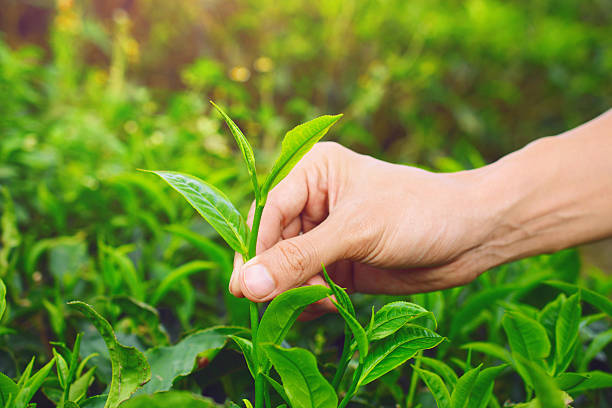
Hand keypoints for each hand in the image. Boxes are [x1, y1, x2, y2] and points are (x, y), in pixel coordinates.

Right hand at [229, 142, 492, 308]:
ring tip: (320, 302)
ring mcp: (326, 236)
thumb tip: (246, 285)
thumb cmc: (418, 213)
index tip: (244, 287)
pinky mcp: (338, 265)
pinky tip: (330, 305)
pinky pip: (307, 287)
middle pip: (271, 243)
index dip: (254, 249)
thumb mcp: (356, 231)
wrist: (472, 236)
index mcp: (312, 173)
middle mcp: (313, 203)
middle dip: (275, 275)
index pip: (267, 211)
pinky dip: (310, 301)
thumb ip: (300, 259)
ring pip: (287, 269)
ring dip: (294, 292)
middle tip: (271, 307)